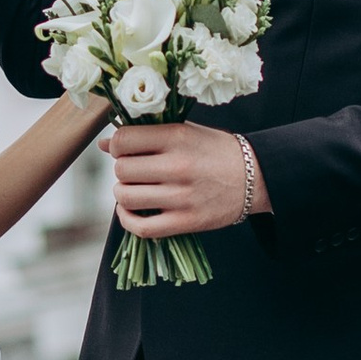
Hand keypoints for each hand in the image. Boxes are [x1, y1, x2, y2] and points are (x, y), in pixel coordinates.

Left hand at [105, 122, 266, 239]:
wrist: (255, 177)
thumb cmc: (215, 151)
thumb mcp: (186, 132)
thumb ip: (148, 135)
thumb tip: (105, 145)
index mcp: (177, 137)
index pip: (124, 140)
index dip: (118, 146)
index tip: (126, 150)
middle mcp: (178, 166)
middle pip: (122, 170)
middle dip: (122, 170)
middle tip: (134, 171)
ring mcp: (182, 197)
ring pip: (126, 197)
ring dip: (123, 194)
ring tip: (134, 189)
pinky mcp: (186, 222)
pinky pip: (141, 227)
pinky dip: (127, 220)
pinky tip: (131, 211)